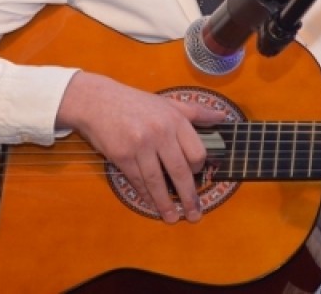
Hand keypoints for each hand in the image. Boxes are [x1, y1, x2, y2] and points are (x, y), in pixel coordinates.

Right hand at [56, 71, 225, 223]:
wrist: (98, 101)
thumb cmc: (135, 103)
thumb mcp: (167, 103)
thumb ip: (196, 112)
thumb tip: (222, 117)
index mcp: (174, 119)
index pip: (196, 152)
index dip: (199, 168)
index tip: (197, 177)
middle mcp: (160, 132)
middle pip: (180, 171)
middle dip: (189, 196)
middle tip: (195, 215)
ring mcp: (140, 145)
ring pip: (157, 181)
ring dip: (166, 203)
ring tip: (172, 218)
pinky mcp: (122, 156)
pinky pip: (138, 181)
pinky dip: (146, 195)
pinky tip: (151, 204)